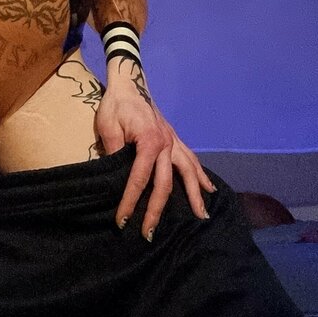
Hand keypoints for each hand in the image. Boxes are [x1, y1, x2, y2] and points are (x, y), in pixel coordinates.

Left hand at [95, 58, 215, 240]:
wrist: (129, 83)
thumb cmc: (116, 105)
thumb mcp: (108, 127)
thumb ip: (114, 152)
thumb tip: (115, 178)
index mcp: (149, 142)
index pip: (139, 180)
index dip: (129, 202)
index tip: (122, 221)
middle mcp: (166, 144)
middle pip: (165, 184)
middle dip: (157, 211)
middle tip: (149, 233)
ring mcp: (174, 141)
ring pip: (188, 173)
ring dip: (195, 196)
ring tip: (201, 218)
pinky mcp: (175, 139)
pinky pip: (192, 160)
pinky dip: (201, 175)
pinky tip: (209, 189)